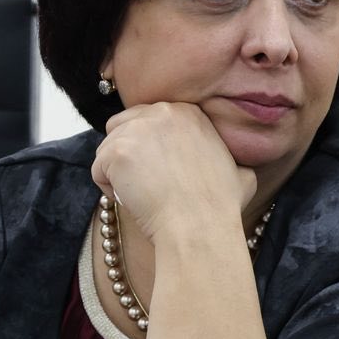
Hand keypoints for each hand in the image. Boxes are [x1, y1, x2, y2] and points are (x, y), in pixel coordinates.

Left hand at [91, 102, 257, 244]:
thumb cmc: (220, 208)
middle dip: (126, 154)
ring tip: (142, 195)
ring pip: (107, 148)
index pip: (147, 118)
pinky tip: (132, 201)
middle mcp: (162, 112)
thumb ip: (227, 158)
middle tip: (144, 182)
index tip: (158, 171)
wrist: (199, 227)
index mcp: (188, 112)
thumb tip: (234, 168)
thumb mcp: (240, 172)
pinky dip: (108, 189)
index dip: (147, 147)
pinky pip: (98, 169)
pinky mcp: (116, 151)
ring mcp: (136, 129)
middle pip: (121, 125)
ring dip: (117, 173)